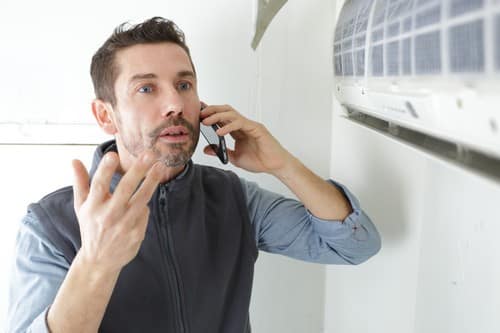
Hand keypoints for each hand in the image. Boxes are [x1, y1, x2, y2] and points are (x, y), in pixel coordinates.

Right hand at [72, 151, 161, 273]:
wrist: (99, 261)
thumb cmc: (90, 227)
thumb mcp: (81, 207)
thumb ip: (80, 183)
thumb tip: (74, 161)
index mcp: (93, 207)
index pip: (98, 185)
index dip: (105, 170)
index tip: (113, 155)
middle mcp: (108, 215)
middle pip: (125, 189)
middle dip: (138, 171)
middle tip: (149, 154)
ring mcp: (123, 225)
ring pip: (141, 199)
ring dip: (151, 182)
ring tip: (160, 167)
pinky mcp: (136, 233)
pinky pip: (144, 212)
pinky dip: (145, 204)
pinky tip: (147, 194)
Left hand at [200, 104, 293, 174]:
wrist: (275, 166)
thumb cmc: (259, 161)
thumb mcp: (235, 157)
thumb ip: (221, 151)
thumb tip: (206, 149)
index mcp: (238, 131)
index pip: (222, 118)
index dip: (211, 114)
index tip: (198, 114)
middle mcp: (244, 125)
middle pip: (226, 111)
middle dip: (212, 110)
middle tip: (199, 113)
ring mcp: (250, 125)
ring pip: (232, 114)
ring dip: (217, 116)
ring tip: (206, 121)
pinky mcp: (257, 128)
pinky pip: (240, 123)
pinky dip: (228, 126)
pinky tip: (219, 132)